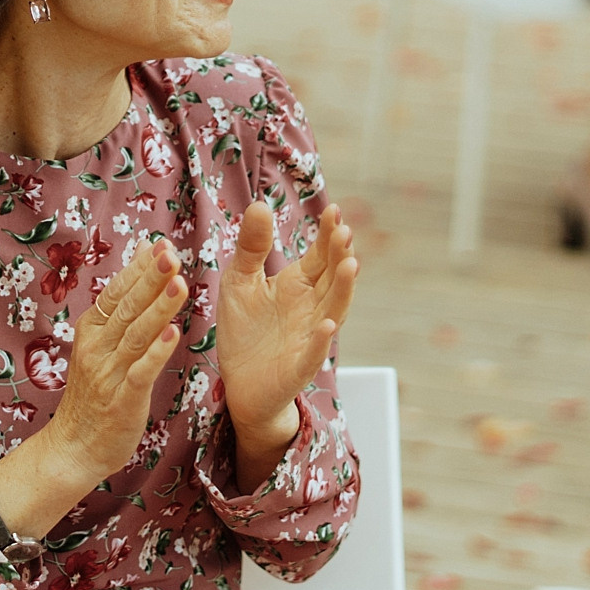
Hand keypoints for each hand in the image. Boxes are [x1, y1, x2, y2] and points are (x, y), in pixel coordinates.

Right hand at [0, 240, 186, 540]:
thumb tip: (141, 268)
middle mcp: (96, 348)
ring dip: (158, 309)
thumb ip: (120, 312)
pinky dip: (157, 354)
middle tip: (171, 253)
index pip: (116, 292)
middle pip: (126, 308)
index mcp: (91, 331)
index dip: (138, 269)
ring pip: (136, 336)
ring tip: (179, 284)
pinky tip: (173, 335)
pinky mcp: (122, 401)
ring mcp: (108, 374)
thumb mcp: (101, 348)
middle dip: (150, 279)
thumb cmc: (94, 395)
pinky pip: (141, 373)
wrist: (73, 447)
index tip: (160, 244)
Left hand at [217, 202, 358, 473]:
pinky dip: (322, 340)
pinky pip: (313, 352)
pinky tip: (327, 325)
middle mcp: (311, 308)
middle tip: (344, 231)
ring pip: (333, 311)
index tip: (334, 210)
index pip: (320, 256)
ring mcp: (309, 337)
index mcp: (299, 285)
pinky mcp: (298, 366)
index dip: (329, 235)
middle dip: (340, 256)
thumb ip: (252, 248)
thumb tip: (260, 205)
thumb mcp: (240, 281)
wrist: (240, 384)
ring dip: (342, 290)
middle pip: (332, 279)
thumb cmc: (244, 330)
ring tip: (349, 265)